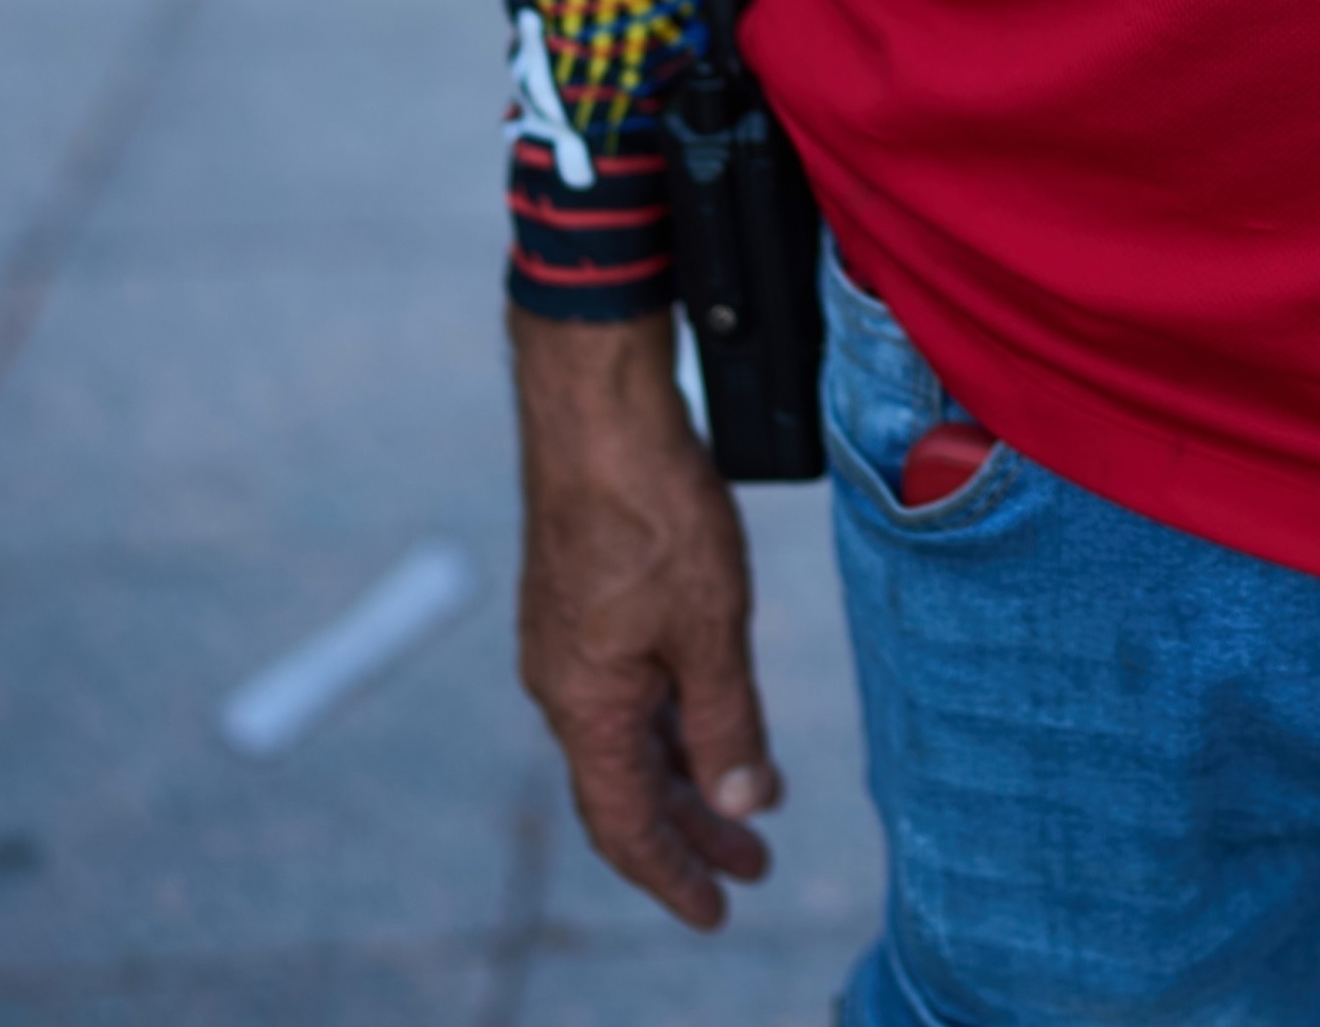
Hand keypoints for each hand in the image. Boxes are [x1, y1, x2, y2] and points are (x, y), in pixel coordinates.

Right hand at [511, 308, 779, 928]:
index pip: (625, 823)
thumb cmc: (649, 510)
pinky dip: (675, 716)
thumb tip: (743, 802)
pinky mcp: (584, 602)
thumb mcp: (711, 627)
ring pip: (631, 734)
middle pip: (628, 786)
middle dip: (694, 831)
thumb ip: (727, 720)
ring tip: (749, 800)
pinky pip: (628, 687)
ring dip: (689, 771)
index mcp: (584, 705)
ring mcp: (570, 642)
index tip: (719, 910)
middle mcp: (564, 684)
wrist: (596, 410)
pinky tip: (714, 714)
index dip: (673, 874)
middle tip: (755, 866)